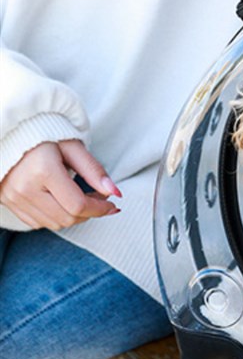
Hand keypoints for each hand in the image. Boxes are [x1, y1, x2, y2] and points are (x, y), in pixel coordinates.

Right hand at [0, 140, 120, 229]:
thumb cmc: (46, 136)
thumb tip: (115, 193)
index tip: (113, 204)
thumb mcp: (73, 147)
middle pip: (67, 218)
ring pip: (54, 224)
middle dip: (90, 213)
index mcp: (43, 171)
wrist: (12, 134)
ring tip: (83, 198)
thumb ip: (94, 171)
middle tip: (99, 198)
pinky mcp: (8, 202)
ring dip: (74, 216)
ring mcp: (14, 198)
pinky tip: (63, 201)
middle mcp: (25, 188)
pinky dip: (56, 217)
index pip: (78, 205)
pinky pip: (39, 222)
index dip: (100, 209)